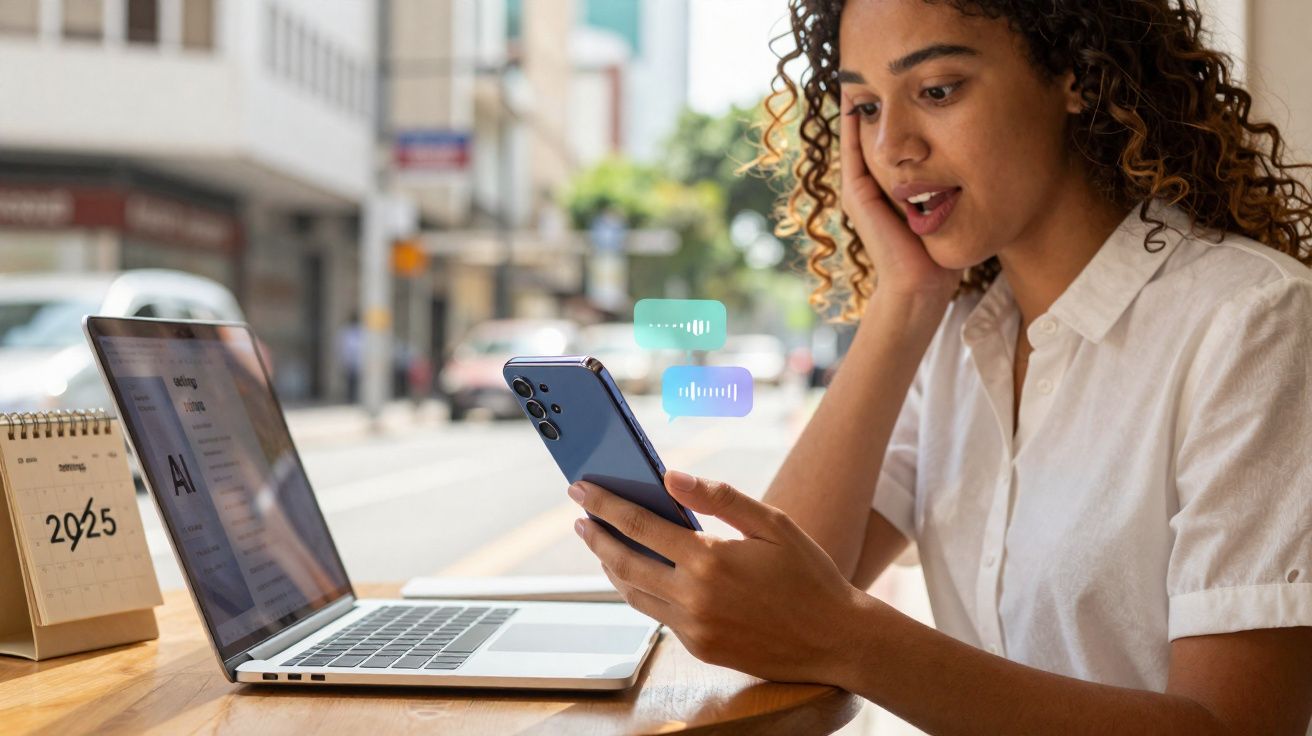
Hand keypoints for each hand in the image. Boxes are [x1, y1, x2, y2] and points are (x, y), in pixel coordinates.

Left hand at [567, 470, 871, 683]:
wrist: (837, 640)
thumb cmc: (809, 575)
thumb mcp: (773, 524)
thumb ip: (720, 498)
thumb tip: (671, 476)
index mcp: (710, 560)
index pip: (639, 525)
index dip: (605, 505)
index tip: (581, 490)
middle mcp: (694, 598)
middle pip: (624, 562)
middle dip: (596, 536)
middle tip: (579, 518)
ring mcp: (694, 628)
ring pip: (634, 594)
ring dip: (612, 567)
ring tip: (603, 544)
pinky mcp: (700, 648)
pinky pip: (658, 616)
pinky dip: (642, 592)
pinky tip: (642, 575)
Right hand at [840, 90, 962, 303]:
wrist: (920, 287)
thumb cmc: (939, 255)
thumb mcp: (947, 209)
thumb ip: (949, 186)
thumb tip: (979, 161)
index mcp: (890, 188)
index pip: (889, 142)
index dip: (896, 113)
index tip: (908, 86)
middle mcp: (870, 186)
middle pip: (870, 134)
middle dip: (877, 104)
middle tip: (885, 71)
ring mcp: (859, 189)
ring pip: (858, 137)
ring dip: (862, 107)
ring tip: (868, 76)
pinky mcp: (856, 193)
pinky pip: (852, 148)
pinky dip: (852, 124)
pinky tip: (858, 100)